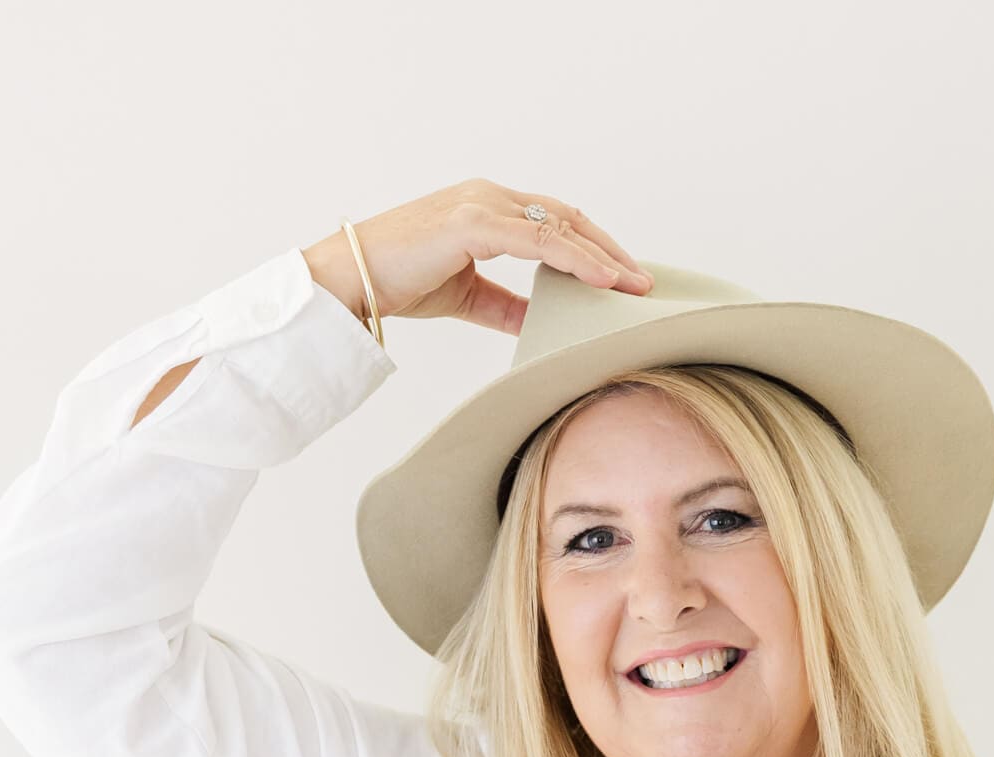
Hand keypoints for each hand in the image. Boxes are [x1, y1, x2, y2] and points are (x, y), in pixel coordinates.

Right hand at [321, 177, 652, 334]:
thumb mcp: (467, 296)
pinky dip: (575, 258)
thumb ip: (506, 304)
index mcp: (487, 210)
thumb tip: (540, 321)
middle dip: (609, 250)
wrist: (351, 279)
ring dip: (602, 256)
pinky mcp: (473, 224)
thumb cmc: (397, 281)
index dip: (592, 248)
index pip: (554, 222)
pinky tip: (601, 279)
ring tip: (632, 285)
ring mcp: (482, 206)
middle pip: (567, 217)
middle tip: (642, 283)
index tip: (622, 278)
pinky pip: (538, 239)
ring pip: (560, 226)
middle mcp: (488, 198)